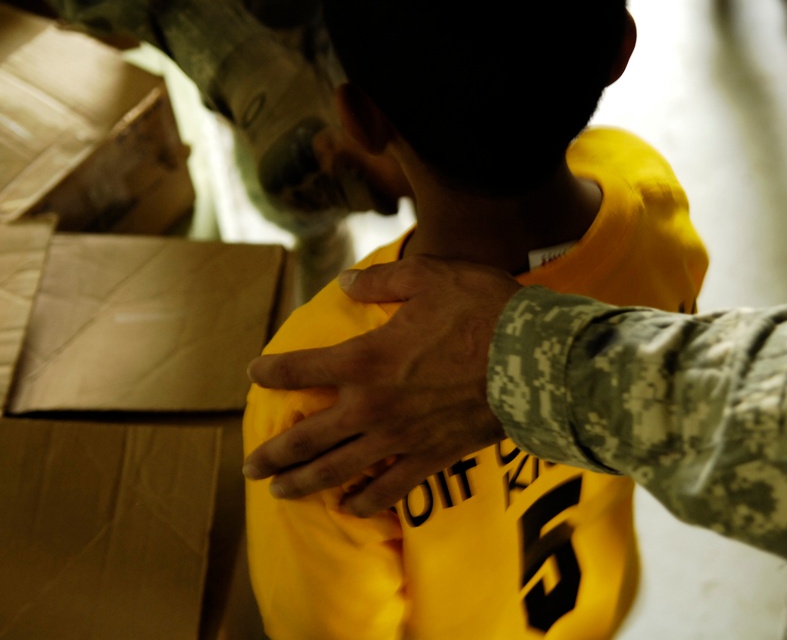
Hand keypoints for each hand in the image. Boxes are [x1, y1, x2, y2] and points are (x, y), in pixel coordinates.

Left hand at [243, 256, 522, 515]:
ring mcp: (400, 438)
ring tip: (279, 493)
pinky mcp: (431, 458)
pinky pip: (390, 488)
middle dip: (274, 454)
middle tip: (251, 467)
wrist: (535, 361)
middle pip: (308, 437)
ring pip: (338, 470)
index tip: (254, 375)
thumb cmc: (483, 312)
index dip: (271, 372)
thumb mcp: (430, 277)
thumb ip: (381, 280)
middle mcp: (372, 406)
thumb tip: (346, 282)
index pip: (301, 369)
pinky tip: (350, 509)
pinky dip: (366, 502)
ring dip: (303, 483)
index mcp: (365, 359)